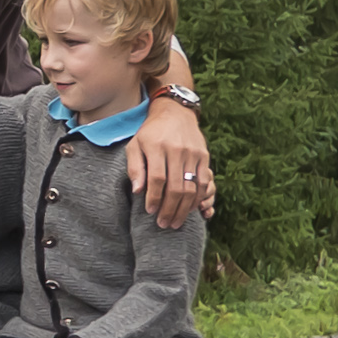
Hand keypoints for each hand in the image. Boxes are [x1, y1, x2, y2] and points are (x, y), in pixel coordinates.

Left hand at [125, 97, 214, 227]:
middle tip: (164, 224)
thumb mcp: (135, 145)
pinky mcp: (203, 155)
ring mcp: (193, 153)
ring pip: (191, 188)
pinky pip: (203, 182)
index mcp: (157, 147)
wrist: (174, 112)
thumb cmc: (150, 133)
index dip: (154, 198)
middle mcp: (176, 150)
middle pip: (176, 187)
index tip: (150, 212)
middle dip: (169, 209)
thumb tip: (137, 192)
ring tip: (176, 222)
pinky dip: (198, 198)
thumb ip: (134, 168)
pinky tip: (190, 208)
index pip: (157, 179)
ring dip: (184, 209)